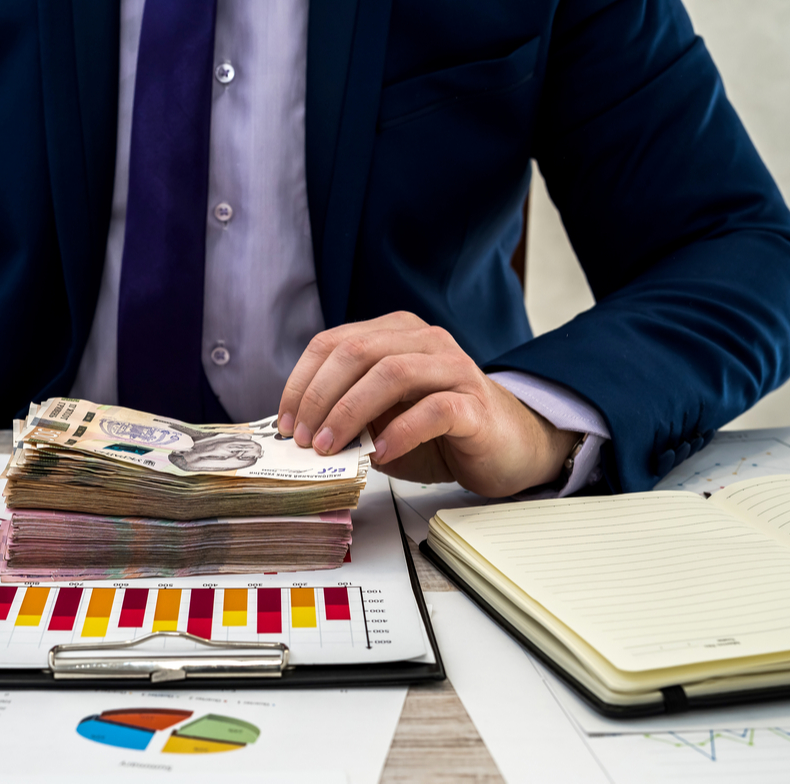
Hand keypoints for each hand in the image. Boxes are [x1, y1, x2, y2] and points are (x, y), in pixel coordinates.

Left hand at [277, 312, 578, 497]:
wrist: (505, 447)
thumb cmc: (437, 432)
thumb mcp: (381, 418)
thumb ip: (347, 414)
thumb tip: (299, 431)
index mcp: (395, 334)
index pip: (333, 343)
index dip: (302, 381)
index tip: (284, 421)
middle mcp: (424, 341)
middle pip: (358, 352)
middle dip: (320, 396)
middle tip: (303, 437)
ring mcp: (453, 369)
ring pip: (393, 373)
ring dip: (351, 412)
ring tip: (330, 446)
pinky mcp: (475, 404)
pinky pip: (435, 410)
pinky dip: (401, 431)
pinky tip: (381, 453)